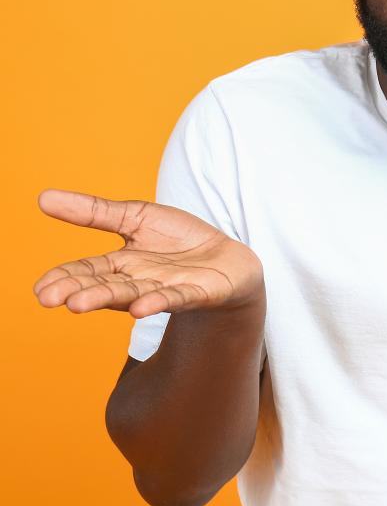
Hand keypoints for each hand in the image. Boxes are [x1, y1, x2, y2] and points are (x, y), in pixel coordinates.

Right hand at [33, 189, 263, 317]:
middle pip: (104, 286)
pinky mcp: (195, 292)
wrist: (227, 259)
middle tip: (49, 298)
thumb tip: (42, 197)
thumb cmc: (176, 241)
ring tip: (78, 303)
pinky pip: (175, 298)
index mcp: (121, 264)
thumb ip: (94, 211)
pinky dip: (159, 301)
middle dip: (78, 291)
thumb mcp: (136, 216)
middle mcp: (138, 281)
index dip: (64, 278)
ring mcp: (165, 288)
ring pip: (132, 295)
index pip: (87, 271)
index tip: (40, 288)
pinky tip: (142, 308)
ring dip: (106, 298)